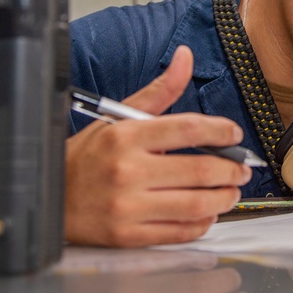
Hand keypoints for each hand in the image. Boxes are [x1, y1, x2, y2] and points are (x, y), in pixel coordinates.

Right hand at [65, 45, 252, 246]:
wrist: (51, 197)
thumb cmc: (87, 158)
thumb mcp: (118, 118)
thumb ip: (159, 91)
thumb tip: (185, 58)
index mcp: (127, 136)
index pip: (189, 128)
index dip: (221, 130)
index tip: (233, 134)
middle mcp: (128, 171)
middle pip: (200, 170)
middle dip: (232, 170)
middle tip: (241, 168)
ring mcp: (128, 206)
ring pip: (196, 204)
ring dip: (224, 198)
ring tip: (230, 191)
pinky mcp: (129, 235)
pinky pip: (180, 231)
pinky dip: (202, 222)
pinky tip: (206, 212)